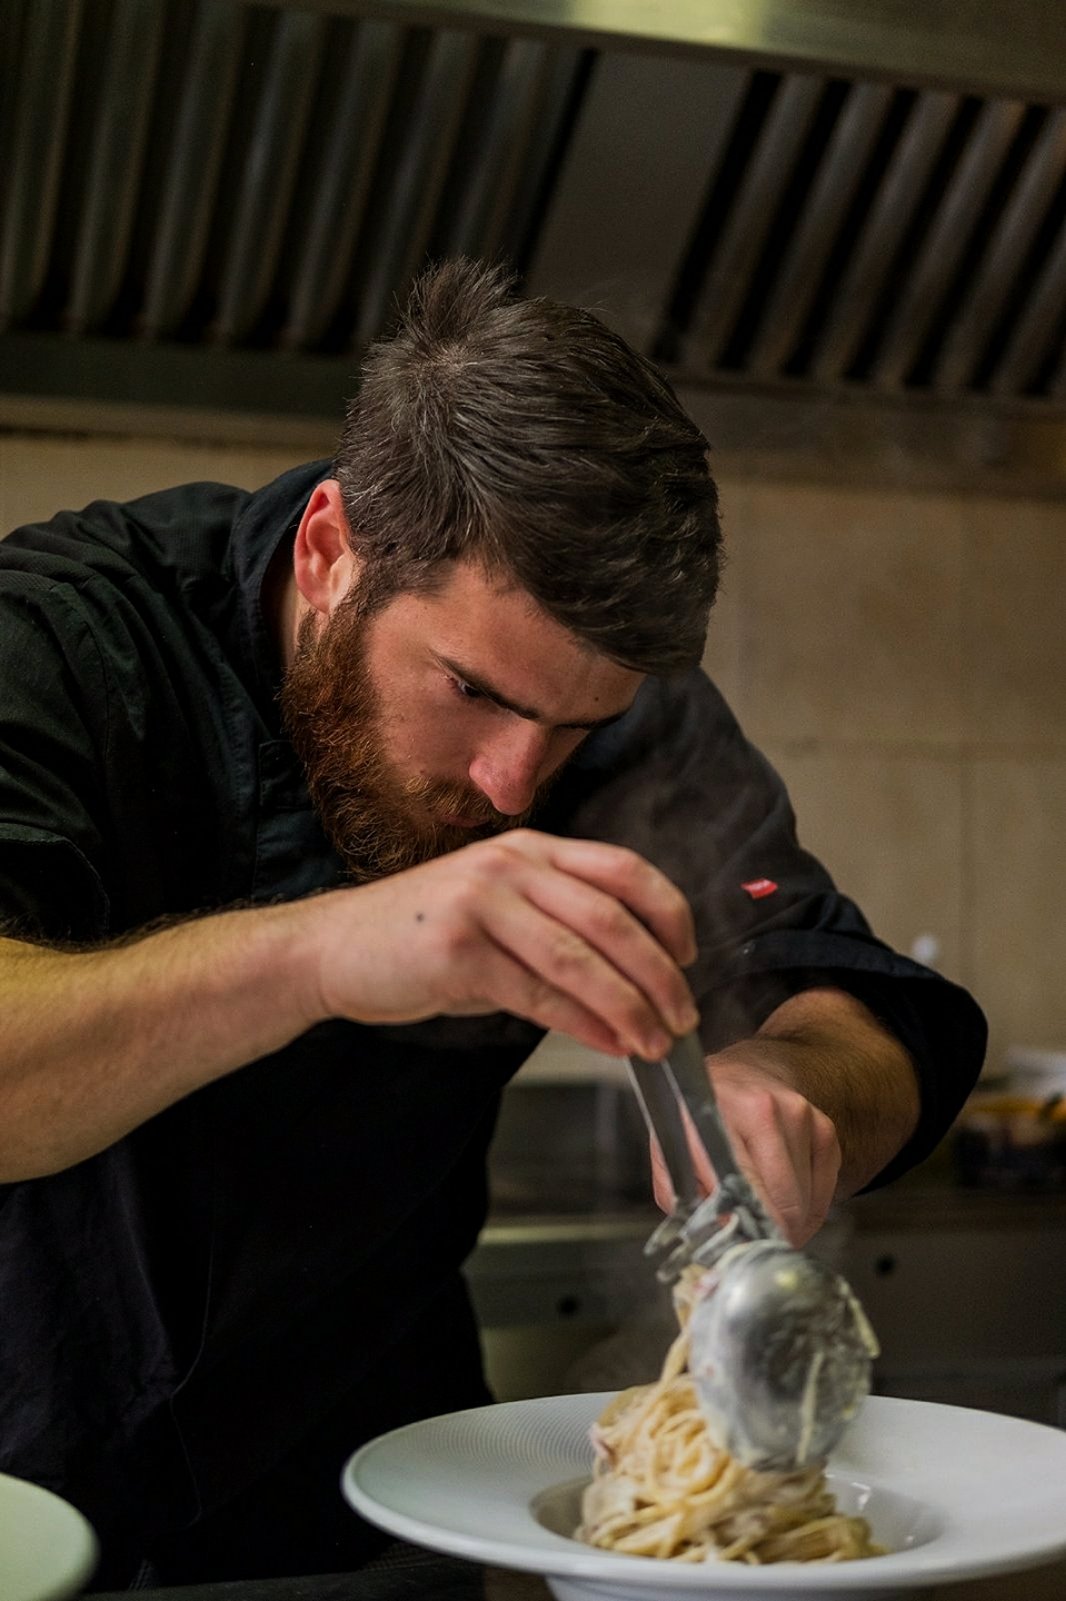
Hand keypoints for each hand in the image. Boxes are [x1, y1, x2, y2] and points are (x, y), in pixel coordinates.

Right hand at [308, 828, 699, 1057]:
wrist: (336, 948)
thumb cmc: (424, 936)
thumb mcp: (498, 910)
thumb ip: (559, 927)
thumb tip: (633, 981)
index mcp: (531, 848)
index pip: (623, 870)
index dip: (668, 913)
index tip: (689, 957)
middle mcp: (512, 865)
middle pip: (612, 919)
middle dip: (660, 975)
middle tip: (685, 1017)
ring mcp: (484, 903)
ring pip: (581, 959)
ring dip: (630, 1007)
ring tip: (657, 1042)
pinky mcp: (460, 950)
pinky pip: (539, 993)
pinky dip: (584, 1024)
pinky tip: (610, 1044)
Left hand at [650, 1051, 841, 1245]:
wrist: (738, 1073)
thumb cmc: (699, 1117)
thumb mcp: (671, 1149)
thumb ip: (682, 1197)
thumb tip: (718, 1238)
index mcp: (719, 1115)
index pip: (747, 1188)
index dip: (752, 1229)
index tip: (748, 1251)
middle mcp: (766, 1110)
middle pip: (786, 1201)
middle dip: (774, 1233)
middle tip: (756, 1241)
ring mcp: (801, 1116)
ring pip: (806, 1202)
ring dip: (790, 1221)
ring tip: (766, 1213)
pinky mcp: (824, 1127)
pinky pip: (825, 1191)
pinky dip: (809, 1207)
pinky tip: (787, 1198)